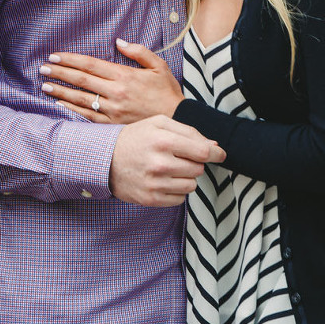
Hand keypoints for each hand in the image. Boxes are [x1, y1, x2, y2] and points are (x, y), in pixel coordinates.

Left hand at [39, 41, 182, 123]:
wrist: (178, 121)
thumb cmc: (167, 93)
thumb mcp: (159, 66)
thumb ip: (139, 52)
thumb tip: (119, 41)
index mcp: (125, 75)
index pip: (91, 64)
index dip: (71, 59)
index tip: (55, 56)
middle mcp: (116, 92)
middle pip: (81, 80)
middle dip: (60, 72)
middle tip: (43, 68)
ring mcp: (113, 110)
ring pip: (80, 99)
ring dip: (61, 91)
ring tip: (45, 86)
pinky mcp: (112, 124)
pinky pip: (87, 116)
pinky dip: (71, 110)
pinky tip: (59, 104)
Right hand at [109, 116, 225, 206]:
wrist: (104, 159)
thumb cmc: (136, 137)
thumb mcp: (159, 123)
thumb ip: (189, 132)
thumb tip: (215, 146)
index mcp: (164, 141)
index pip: (203, 152)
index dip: (216, 153)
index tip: (220, 154)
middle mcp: (160, 164)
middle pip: (199, 169)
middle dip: (194, 163)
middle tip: (179, 157)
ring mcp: (155, 184)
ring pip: (192, 185)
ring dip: (186, 177)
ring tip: (170, 168)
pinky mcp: (151, 199)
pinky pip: (180, 199)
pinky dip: (177, 191)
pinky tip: (164, 180)